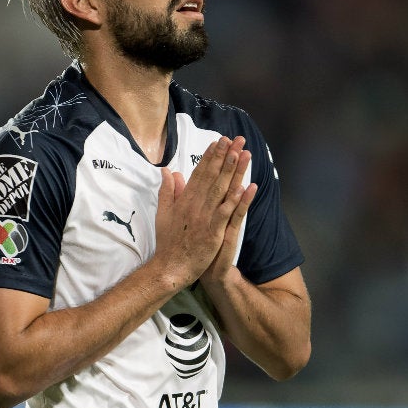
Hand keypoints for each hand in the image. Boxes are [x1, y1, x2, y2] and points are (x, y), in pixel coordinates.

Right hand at [154, 136, 251, 288]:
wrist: (170, 268)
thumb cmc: (169, 242)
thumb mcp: (163, 212)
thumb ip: (168, 191)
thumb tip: (168, 171)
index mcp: (185, 200)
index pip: (200, 173)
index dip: (210, 156)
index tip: (219, 141)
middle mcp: (195, 205)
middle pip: (212, 176)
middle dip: (224, 156)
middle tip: (234, 139)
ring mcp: (204, 218)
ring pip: (220, 190)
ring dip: (231, 171)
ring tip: (241, 154)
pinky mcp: (213, 232)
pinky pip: (225, 214)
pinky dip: (234, 201)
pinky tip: (244, 188)